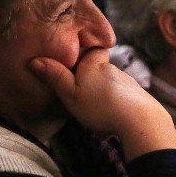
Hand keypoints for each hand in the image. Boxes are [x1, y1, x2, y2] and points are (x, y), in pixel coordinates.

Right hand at [29, 49, 175, 156]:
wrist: (140, 120)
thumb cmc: (100, 107)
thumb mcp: (70, 94)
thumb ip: (55, 77)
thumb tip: (35, 60)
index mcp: (96, 65)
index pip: (94, 50)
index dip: (88, 55)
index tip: (78, 65)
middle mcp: (114, 70)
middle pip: (102, 70)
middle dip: (94, 81)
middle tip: (83, 98)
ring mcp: (129, 84)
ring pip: (113, 87)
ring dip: (105, 98)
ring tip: (96, 117)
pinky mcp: (140, 99)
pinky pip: (124, 102)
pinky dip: (117, 110)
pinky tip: (112, 126)